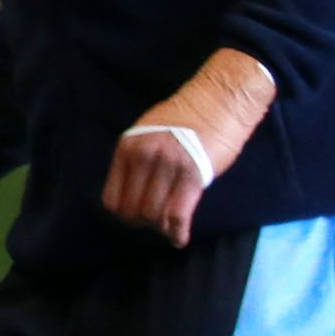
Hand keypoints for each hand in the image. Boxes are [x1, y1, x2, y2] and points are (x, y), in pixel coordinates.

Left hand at [101, 49, 274, 248]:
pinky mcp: (193, 175)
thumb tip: (132, 191)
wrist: (222, 97)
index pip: (112, 197)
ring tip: (170, 228)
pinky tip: (179, 238)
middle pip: (132, 209)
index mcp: (127, 148)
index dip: (123, 214)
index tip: (135, 218)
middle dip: (143, 224)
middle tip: (156, 225)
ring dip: (161, 227)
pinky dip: (177, 231)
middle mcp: (143, 157)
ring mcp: (168, 166)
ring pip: (153, 214)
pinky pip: (177, 214)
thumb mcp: (148, 132)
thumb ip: (137, 159)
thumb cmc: (188, 115)